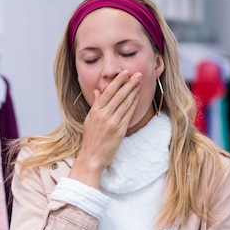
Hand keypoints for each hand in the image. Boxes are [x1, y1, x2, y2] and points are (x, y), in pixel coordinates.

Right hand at [70, 70, 141, 187]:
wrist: (92, 156)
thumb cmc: (91, 138)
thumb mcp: (90, 119)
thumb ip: (96, 104)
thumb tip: (98, 91)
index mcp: (95, 111)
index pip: (108, 92)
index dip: (118, 81)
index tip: (125, 73)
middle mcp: (103, 115)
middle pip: (118, 95)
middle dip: (129, 83)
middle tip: (137, 74)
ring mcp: (112, 122)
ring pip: (125, 103)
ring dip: (133, 91)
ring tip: (139, 82)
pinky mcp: (119, 130)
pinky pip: (128, 114)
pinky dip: (133, 104)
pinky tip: (137, 97)